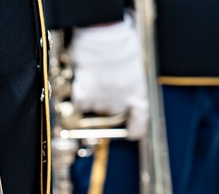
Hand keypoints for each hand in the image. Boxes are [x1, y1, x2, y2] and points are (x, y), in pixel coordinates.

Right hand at [70, 14, 148, 137]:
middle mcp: (120, 101)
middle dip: (108, 101)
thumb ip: (130, 81)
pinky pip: (79, 103)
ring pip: (95, 107)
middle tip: (104, 87)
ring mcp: (101, 101)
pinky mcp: (84, 96)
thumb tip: (122, 88)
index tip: (132, 133)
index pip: (140, 119)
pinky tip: (81, 81)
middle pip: (113, 112)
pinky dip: (79, 94)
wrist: (104, 35)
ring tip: (93, 76)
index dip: (136, 128)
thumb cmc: (121, 42)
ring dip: (93, 96)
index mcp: (137, 93)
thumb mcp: (134, 65)